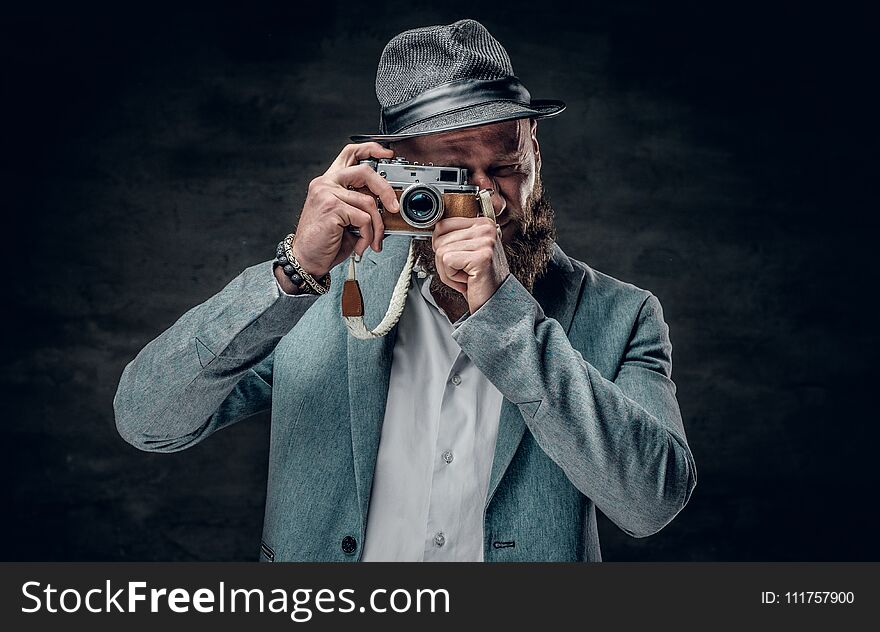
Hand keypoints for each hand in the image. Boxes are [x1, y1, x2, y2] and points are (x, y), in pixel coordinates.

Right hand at [290, 143, 400, 277]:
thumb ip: (361, 205)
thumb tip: (388, 205)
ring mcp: (327, 194)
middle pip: (365, 171)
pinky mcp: (332, 208)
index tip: (387, 154)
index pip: (350, 153)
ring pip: (369, 202)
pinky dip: (368, 235)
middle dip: (386, 190)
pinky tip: (361, 245)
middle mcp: (326, 183)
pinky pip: (364, 219)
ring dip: (377, 227)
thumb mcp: (346, 219)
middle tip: (394, 208)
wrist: (306, 260)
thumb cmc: (325, 242)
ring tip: (372, 240)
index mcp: (329, 182)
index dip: (371, 149)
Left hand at [431, 216, 509, 313]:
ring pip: (441, 251)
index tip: (459, 261)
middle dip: (444, 262)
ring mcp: (486, 241)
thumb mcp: (465, 252)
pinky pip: (447, 261)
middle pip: (439, 239)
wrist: (493, 303)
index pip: (442, 225)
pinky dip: (451, 277)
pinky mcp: (482, 257)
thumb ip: (453, 237)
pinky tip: (467, 281)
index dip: (442, 248)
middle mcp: (487, 228)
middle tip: (463, 273)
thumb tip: (433, 231)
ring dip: (448, 272)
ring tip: (466, 277)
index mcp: (483, 223)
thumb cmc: (477, 280)